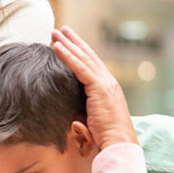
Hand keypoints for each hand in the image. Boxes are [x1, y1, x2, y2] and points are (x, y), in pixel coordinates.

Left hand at [51, 27, 136, 148]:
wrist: (118, 143)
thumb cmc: (104, 137)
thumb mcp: (92, 117)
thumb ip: (82, 107)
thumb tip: (67, 107)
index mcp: (108, 87)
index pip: (92, 64)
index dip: (80, 51)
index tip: (68, 41)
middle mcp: (109, 81)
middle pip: (88, 56)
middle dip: (74, 41)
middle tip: (61, 29)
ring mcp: (105, 83)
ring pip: (83, 58)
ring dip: (68, 43)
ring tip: (55, 32)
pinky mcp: (99, 88)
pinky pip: (80, 67)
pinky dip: (67, 56)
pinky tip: (56, 46)